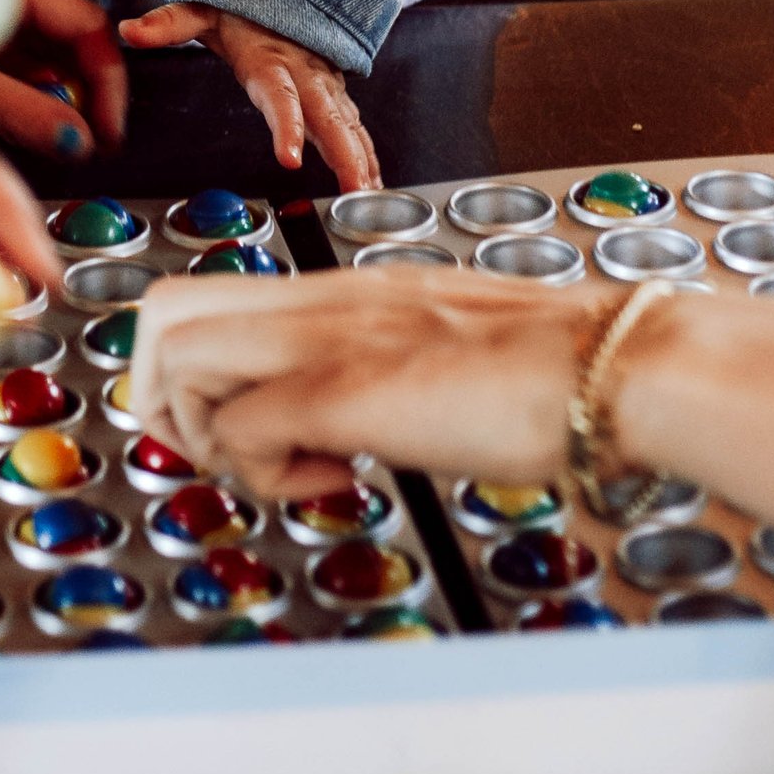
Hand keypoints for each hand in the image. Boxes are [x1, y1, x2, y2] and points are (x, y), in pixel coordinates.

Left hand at [0, 0, 125, 162]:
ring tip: (41, 134)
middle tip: (77, 141)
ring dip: (42, 93)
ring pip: (27, 49)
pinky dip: (6, 87)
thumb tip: (68, 133)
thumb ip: (10, 103)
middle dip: (78, 91)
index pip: (88, 26)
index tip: (104, 130)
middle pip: (62, 37)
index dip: (107, 81)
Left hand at [120, 1, 379, 187]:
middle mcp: (304, 75)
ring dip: (362, 159)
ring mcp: (324, 86)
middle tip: (355, 188)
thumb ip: (169, 22)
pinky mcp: (334, 95)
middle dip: (345, 154)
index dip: (287, 127)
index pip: (280, 97)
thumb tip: (131, 30)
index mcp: (271, 61)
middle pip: (328, 117)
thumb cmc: (241, 4)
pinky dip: (368, 155)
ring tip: (370, 195)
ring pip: (349, 125)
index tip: (290, 158)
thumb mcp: (202, 8)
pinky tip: (374, 185)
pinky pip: (355, 126)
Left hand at [131, 263, 601, 496]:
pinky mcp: (346, 392)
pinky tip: (338, 481)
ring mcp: (328, 341)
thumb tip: (357, 424)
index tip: (243, 428)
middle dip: (163, 396)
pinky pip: (240, 430)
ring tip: (282, 468)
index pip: (208, 300)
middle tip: (229, 450)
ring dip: (206, 433)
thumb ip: (386, 372)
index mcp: (345, 292)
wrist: (614, 365)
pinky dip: (263, 475)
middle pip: (159, 312)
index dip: (194, 373)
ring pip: (177, 356)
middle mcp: (321, 302)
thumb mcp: (441, 356)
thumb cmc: (553, 372)